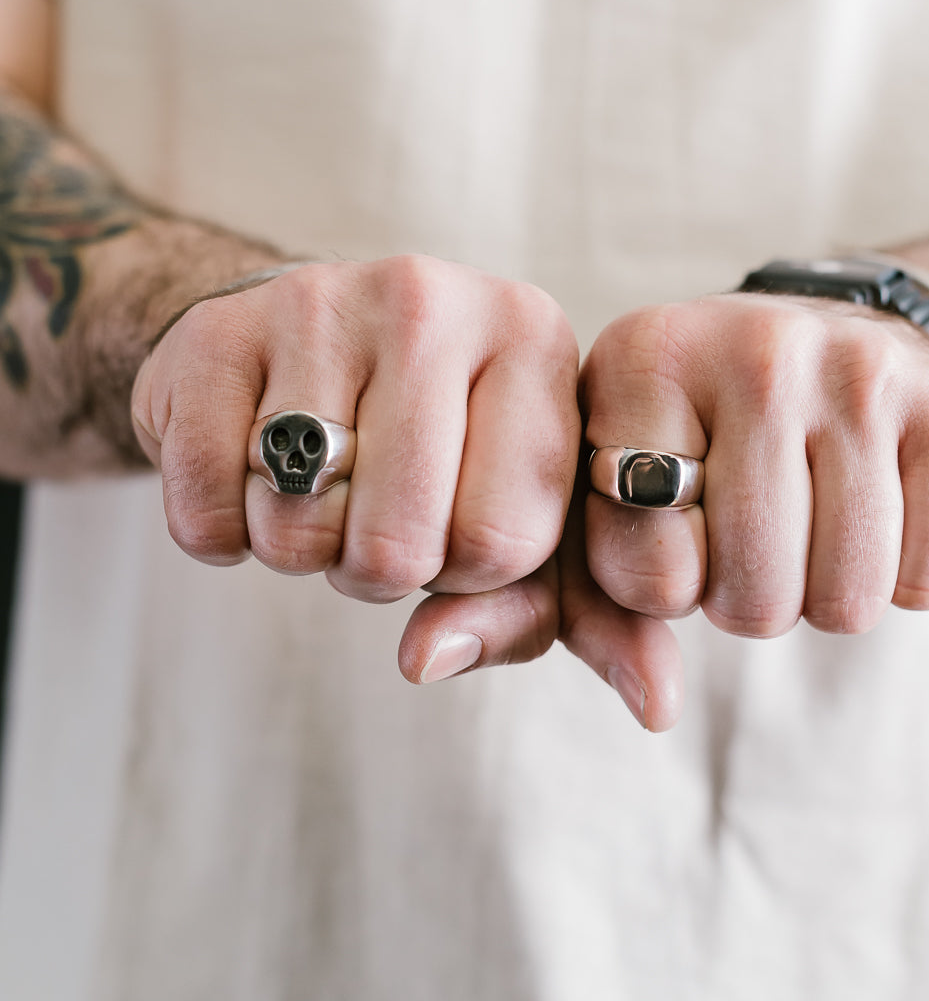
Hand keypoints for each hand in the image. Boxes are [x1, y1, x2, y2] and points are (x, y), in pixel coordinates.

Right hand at [132, 257, 580, 596]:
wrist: (285, 342)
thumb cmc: (428, 446)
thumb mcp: (520, 520)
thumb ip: (588, 613)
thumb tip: (650, 701)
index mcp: (532, 339)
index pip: (503, 539)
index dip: (467, 573)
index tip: (451, 527)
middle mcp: (432, 299)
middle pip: (397, 547)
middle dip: (378, 571)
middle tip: (372, 514)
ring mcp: (316, 304)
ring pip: (298, 531)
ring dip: (299, 549)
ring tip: (316, 487)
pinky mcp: (212, 334)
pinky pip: (206, 511)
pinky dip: (219, 531)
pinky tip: (247, 472)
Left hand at [579, 294, 928, 637]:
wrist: (824, 332)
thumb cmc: (696, 437)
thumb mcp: (610, 496)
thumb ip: (598, 607)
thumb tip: (655, 707)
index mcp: (645, 361)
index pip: (649, 572)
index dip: (663, 587)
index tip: (676, 532)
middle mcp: (756, 350)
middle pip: (755, 595)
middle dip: (746, 599)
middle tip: (749, 536)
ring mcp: (862, 372)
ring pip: (846, 598)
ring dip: (822, 594)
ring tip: (806, 523)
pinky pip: (927, 580)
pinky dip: (899, 579)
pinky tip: (872, 512)